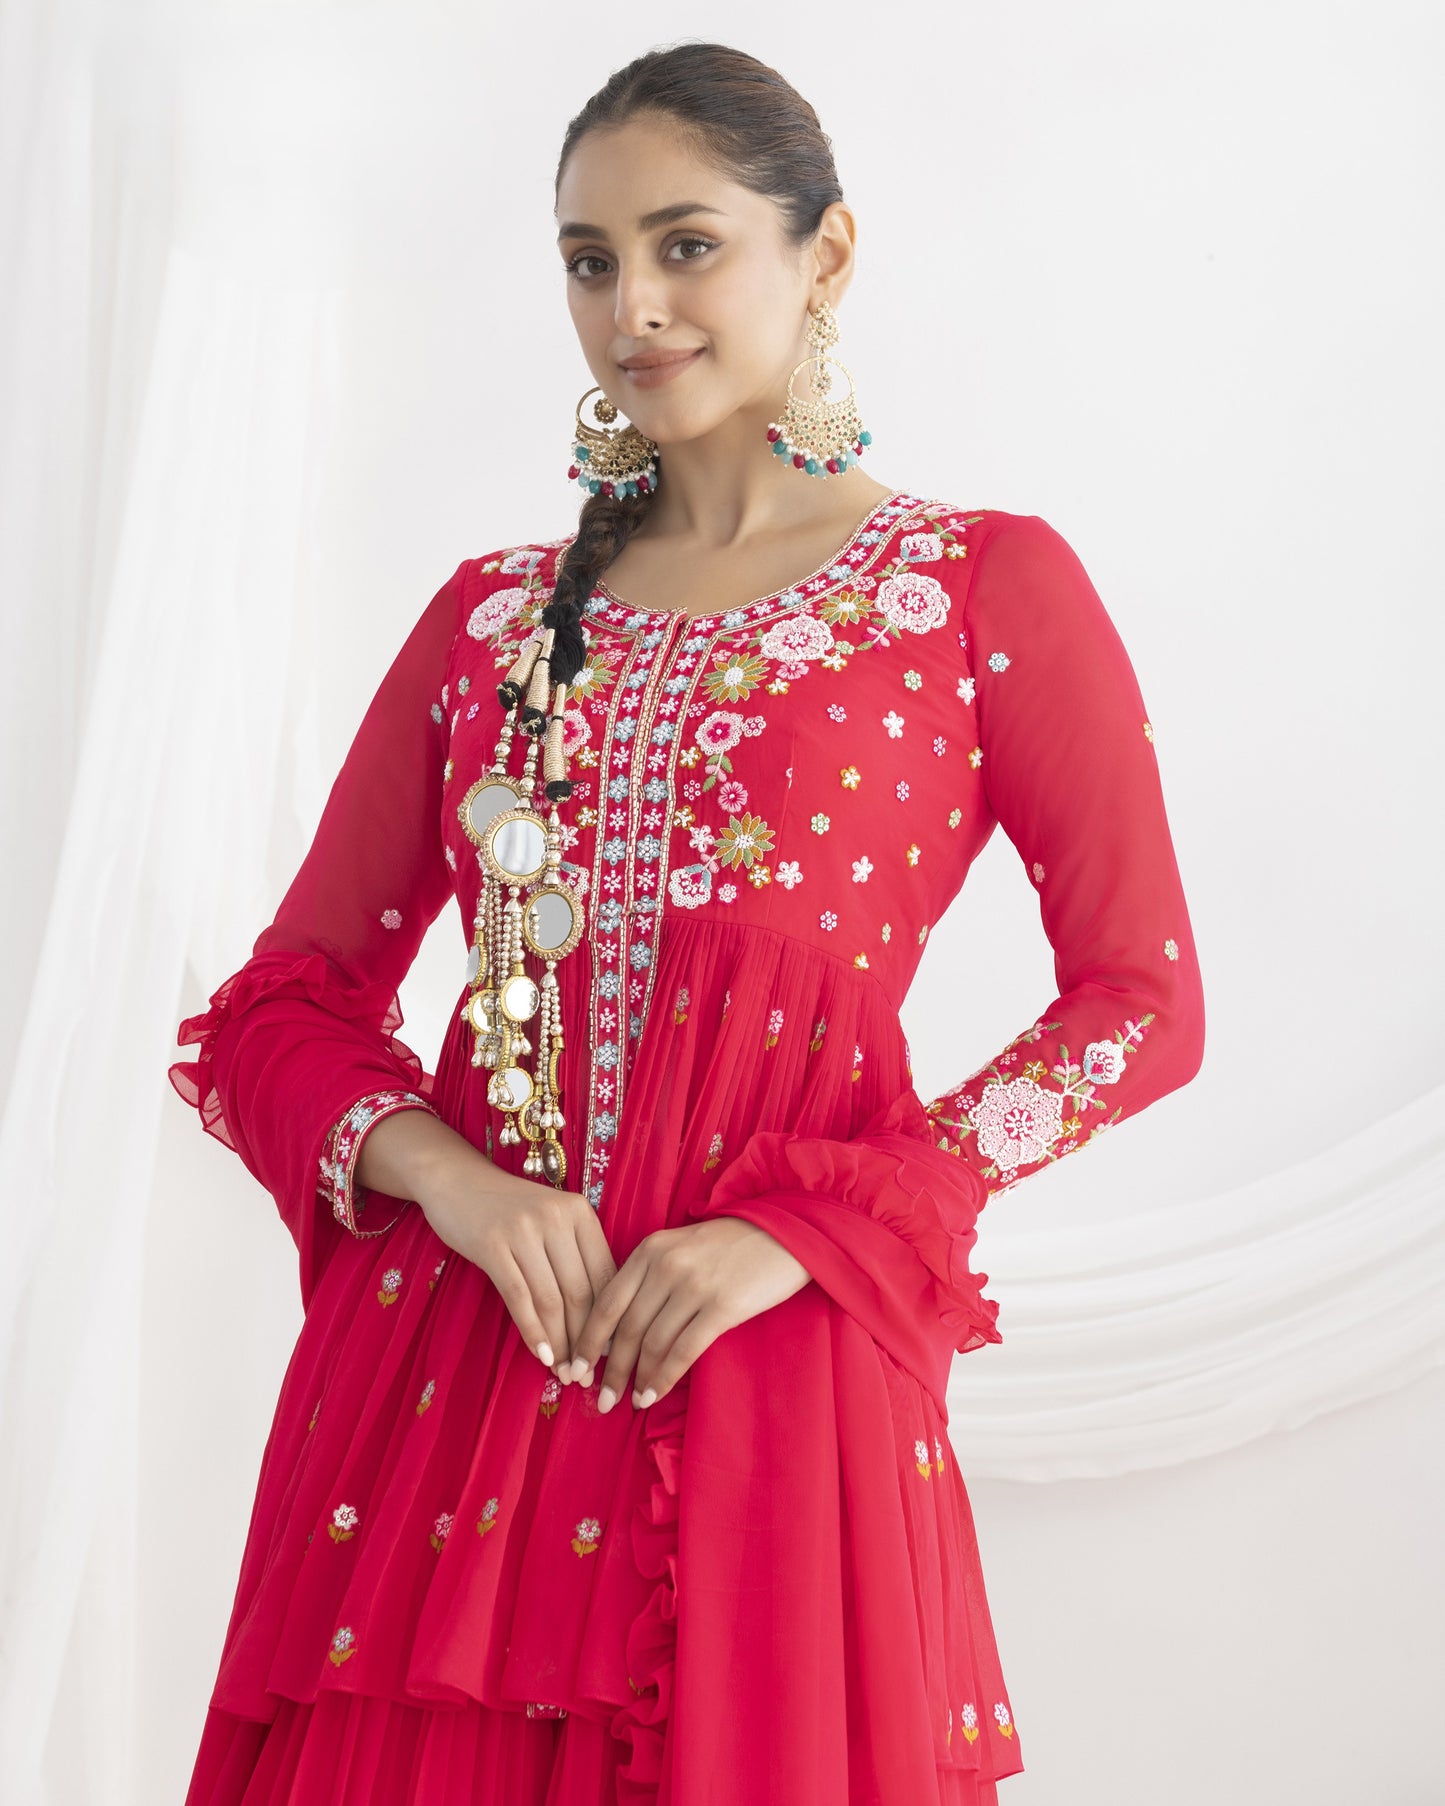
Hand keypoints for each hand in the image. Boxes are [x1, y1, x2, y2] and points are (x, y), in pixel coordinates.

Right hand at [418, 1154, 616, 1379]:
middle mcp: (557, 1218)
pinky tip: (540, 1354)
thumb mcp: (551, 1222)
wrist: (457, 1180)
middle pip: (581, 1292)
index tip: (609, 1354)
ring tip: (563, 1372)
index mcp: (580, 1213)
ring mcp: (524, 1230)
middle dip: (585, 1340)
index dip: (609, 1320)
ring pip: (552, 1299)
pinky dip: (532, 1331)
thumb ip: (574, 1258)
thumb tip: (599, 1322)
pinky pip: (519, 1297)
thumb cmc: (509, 1209)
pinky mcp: (492, 1245)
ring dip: (560, 1342)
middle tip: (584, 1374)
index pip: (604, 1276)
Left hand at [562, 1217, 811, 1412]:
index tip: (576, 1368)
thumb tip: (620, 1330)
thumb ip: (649, 1277)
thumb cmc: (730, 1245)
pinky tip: (654, 1394)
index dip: (588, 1340)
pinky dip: (664, 1378)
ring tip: (630, 1402)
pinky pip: (683, 1351)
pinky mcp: (721, 1307)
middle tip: (601, 1398)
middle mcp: (665, 1266)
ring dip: (637, 1379)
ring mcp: (693, 1286)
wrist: (784, 1233)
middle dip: (610, 1369)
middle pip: (626, 1328)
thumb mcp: (681, 1248)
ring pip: (652, 1343)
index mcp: (649, 1250)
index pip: (607, 1301)